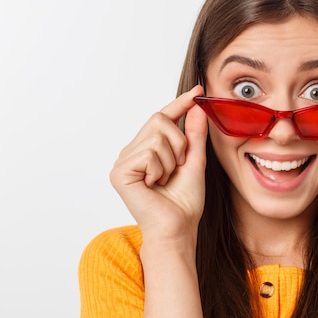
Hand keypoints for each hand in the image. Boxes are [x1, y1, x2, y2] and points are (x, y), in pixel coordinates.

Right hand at [109, 85, 207, 241]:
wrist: (178, 228)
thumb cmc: (184, 202)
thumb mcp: (194, 161)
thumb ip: (194, 134)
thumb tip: (197, 107)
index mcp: (147, 149)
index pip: (163, 118)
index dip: (180, 104)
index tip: (197, 90)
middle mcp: (131, 152)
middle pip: (159, 120)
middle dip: (179, 142)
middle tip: (179, 165)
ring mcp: (123, 161)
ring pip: (155, 136)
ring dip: (171, 159)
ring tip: (165, 179)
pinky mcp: (119, 172)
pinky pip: (148, 153)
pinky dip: (160, 169)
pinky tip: (155, 185)